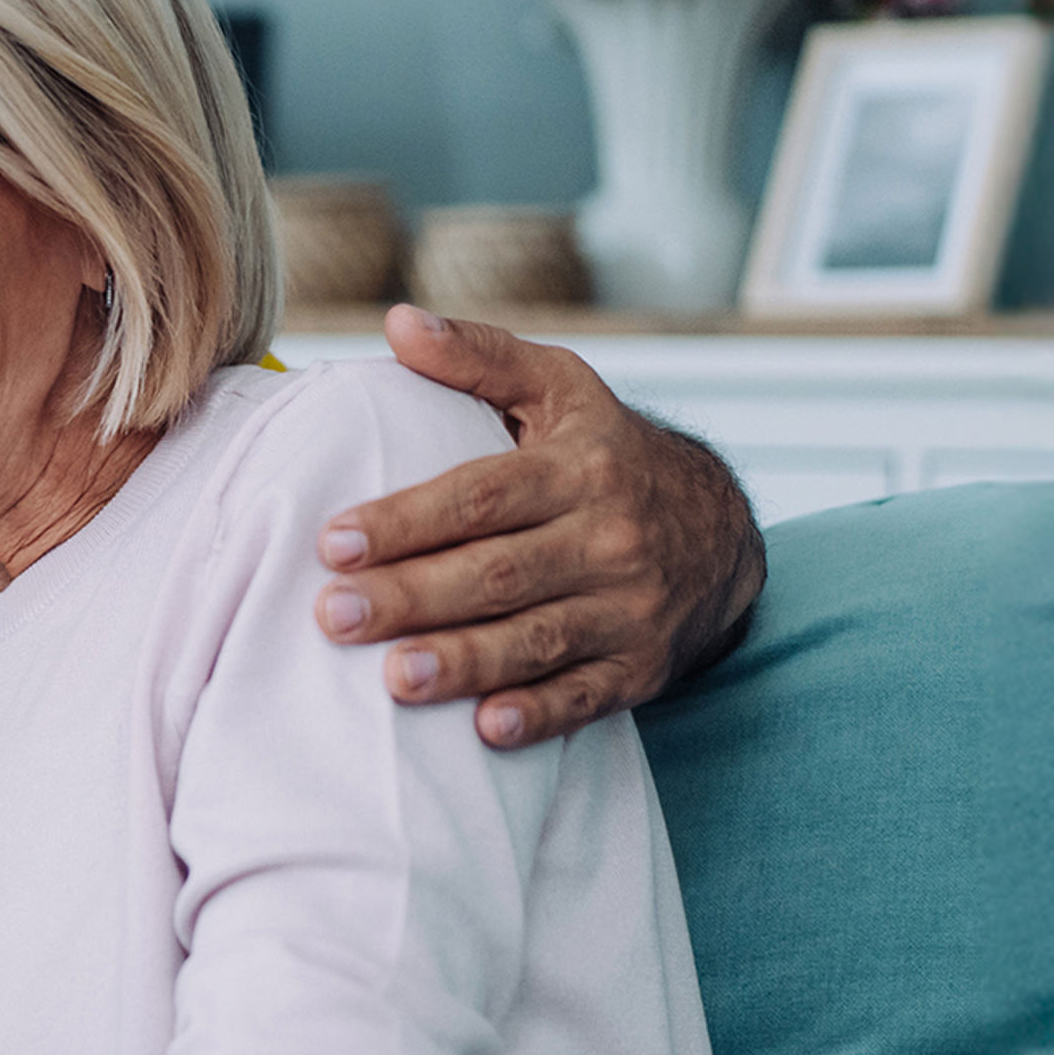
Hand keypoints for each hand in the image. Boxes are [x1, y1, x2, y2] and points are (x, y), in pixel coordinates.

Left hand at [325, 304, 762, 748]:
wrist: (720, 528)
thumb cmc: (606, 450)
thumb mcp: (557, 387)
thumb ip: (477, 357)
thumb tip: (397, 324)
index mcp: (579, 467)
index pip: (481, 495)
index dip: (407, 519)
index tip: (333, 540)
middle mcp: (609, 538)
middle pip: (498, 573)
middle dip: (413, 597)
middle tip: (335, 616)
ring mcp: (629, 608)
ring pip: (536, 639)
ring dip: (464, 663)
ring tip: (394, 680)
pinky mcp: (641, 668)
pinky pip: (587, 697)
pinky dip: (541, 715)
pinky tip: (487, 730)